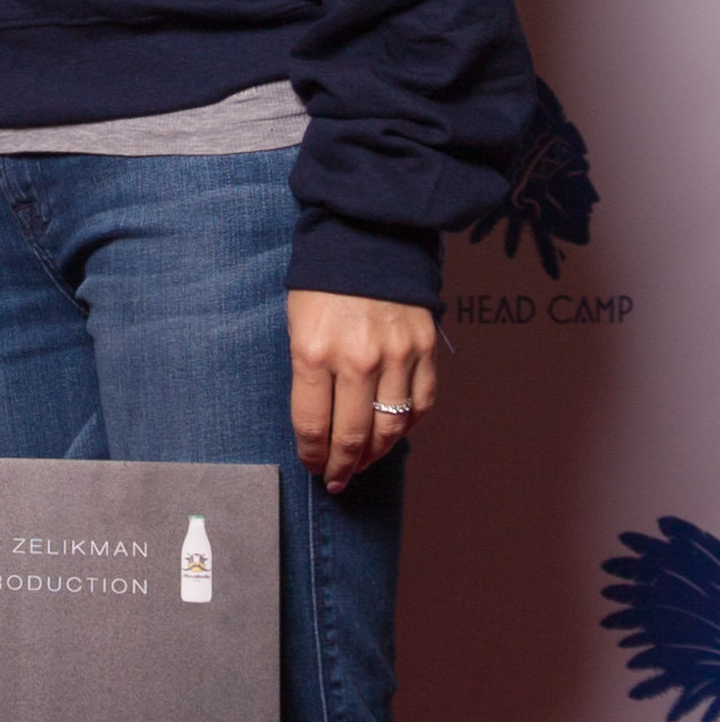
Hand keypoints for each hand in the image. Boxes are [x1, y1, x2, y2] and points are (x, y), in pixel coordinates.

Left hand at [288, 289, 438, 492]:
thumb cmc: (322, 286)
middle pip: (352, 435)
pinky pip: (421, 403)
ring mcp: (396, 355)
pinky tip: (392, 435)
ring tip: (361, 465)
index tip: (312, 466)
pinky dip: (407, 426)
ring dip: (375, 455)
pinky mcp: (424, 349)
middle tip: (336, 481)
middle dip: (341, 467)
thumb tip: (319, 426)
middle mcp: (357, 359)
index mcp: (313, 353)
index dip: (312, 455)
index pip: (312, 425)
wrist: (368, 239)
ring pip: (390, 426)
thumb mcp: (296, 327)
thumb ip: (308, 375)